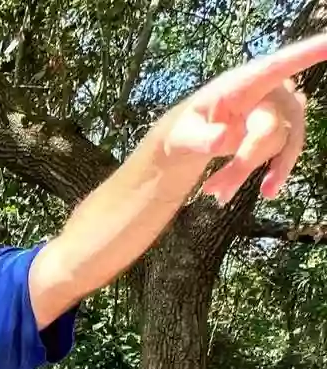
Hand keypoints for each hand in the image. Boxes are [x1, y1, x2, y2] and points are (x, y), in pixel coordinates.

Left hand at [164, 32, 326, 203]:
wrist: (194, 141)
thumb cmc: (187, 128)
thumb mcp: (182, 135)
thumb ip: (199, 138)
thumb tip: (223, 139)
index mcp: (245, 81)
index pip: (281, 64)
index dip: (309, 52)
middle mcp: (271, 91)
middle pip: (273, 127)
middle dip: (244, 161)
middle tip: (211, 189)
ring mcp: (282, 110)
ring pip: (282, 144)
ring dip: (250, 171)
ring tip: (219, 194)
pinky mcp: (286, 130)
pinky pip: (287, 154)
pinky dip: (274, 174)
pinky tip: (262, 192)